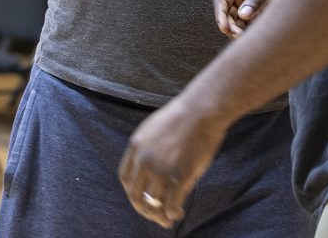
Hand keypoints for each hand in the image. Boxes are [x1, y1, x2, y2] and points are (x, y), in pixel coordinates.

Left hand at [118, 98, 227, 227]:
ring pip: (153, 202)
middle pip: (135, 194)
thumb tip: (148, 167)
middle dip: (143, 209)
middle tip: (154, 215)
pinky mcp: (180, 175)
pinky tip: (178, 212)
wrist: (202, 109)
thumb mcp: (155, 127)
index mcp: (136, 145)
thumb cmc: (185, 116)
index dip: (132, 192)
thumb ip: (147, 147)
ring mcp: (162, 168)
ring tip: (168, 218)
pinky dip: (172, 213)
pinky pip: (171, 204)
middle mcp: (145, 159)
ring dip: (159, 215)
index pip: (125, 178)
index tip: (142, 197)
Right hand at [213, 0, 280, 38]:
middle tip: (239, 36)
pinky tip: (252, 36)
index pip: (222, 0)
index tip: (225, 29)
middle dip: (230, 25)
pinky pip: (245, 23)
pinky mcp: (254, 10)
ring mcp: (245, 2)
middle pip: (227, 13)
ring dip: (237, 30)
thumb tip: (243, 15)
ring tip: (245, 38)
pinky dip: (246, 30)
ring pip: (235, 20)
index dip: (220, 15)